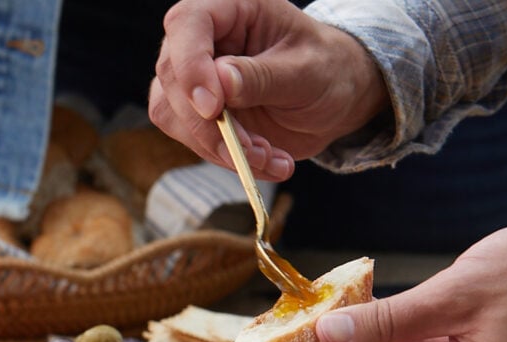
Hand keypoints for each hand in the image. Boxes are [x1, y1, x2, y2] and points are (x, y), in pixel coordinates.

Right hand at [148, 0, 388, 181]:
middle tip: (254, 150)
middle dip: (209, 124)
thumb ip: (264, 76)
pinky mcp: (198, 113)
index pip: (188, 23)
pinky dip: (228, 159)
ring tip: (269, 157)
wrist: (334, 99)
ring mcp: (196, 77)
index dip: (191, 65)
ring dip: (218, 147)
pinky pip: (192, 139)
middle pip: (172, 76)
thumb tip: (220, 82)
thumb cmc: (327, 69)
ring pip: (172, 113)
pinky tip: (268, 161)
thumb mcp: (307, 70)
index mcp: (232, 8)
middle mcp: (205, 38)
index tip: (213, 107)